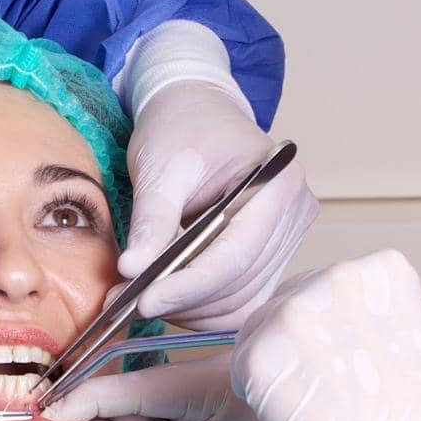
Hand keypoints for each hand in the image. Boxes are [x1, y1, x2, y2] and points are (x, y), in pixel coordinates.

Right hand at [47, 355, 363, 420]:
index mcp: (226, 383)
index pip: (139, 386)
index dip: (87, 399)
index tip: (49, 412)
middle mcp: (236, 363)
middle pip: (149, 380)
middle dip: (116, 416)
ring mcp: (240, 370)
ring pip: (163, 385)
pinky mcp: (239, 382)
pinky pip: (184, 389)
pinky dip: (163, 418)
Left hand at [120, 82, 318, 324]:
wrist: (197, 112)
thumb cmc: (181, 128)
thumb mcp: (159, 166)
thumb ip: (151, 219)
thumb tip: (132, 269)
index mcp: (277, 182)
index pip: (235, 253)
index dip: (188, 285)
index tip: (143, 301)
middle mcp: (294, 213)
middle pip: (238, 281)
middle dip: (182, 299)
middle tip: (126, 301)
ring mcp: (288, 236)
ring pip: (241, 298)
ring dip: (191, 307)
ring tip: (142, 297)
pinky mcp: (272, 254)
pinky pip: (243, 297)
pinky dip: (205, 306)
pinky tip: (171, 296)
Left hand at [231, 251, 420, 420]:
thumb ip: (386, 309)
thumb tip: (359, 304)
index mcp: (383, 270)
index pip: (338, 279)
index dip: (337, 321)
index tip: (349, 352)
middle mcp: (336, 279)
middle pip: (296, 296)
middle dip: (302, 337)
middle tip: (325, 383)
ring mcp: (294, 314)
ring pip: (265, 325)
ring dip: (278, 359)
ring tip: (314, 399)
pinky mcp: (258, 353)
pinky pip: (242, 359)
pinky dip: (256, 385)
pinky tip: (290, 410)